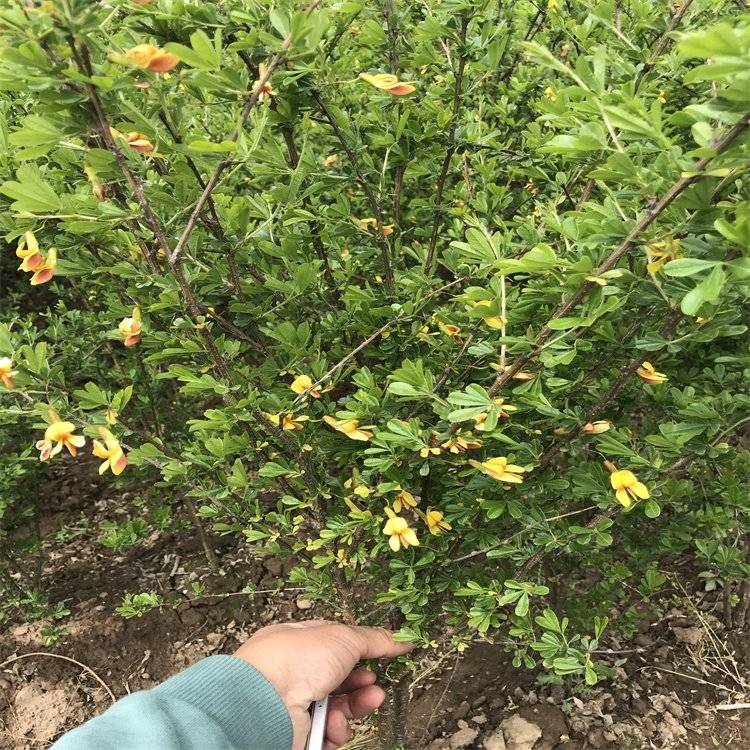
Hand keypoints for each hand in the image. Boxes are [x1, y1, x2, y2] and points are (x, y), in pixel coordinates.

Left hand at [234, 620, 412, 749]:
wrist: (266, 704)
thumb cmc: (292, 660)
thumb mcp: (342, 637)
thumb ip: (374, 639)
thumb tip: (400, 639)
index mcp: (297, 641)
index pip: (333, 643)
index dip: (357, 649)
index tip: (380, 653)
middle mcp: (293, 672)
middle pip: (339, 678)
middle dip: (361, 682)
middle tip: (373, 683)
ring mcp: (295, 704)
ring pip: (337, 707)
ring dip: (357, 705)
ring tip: (369, 700)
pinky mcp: (299, 733)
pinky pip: (329, 732)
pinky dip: (337, 729)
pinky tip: (336, 723)